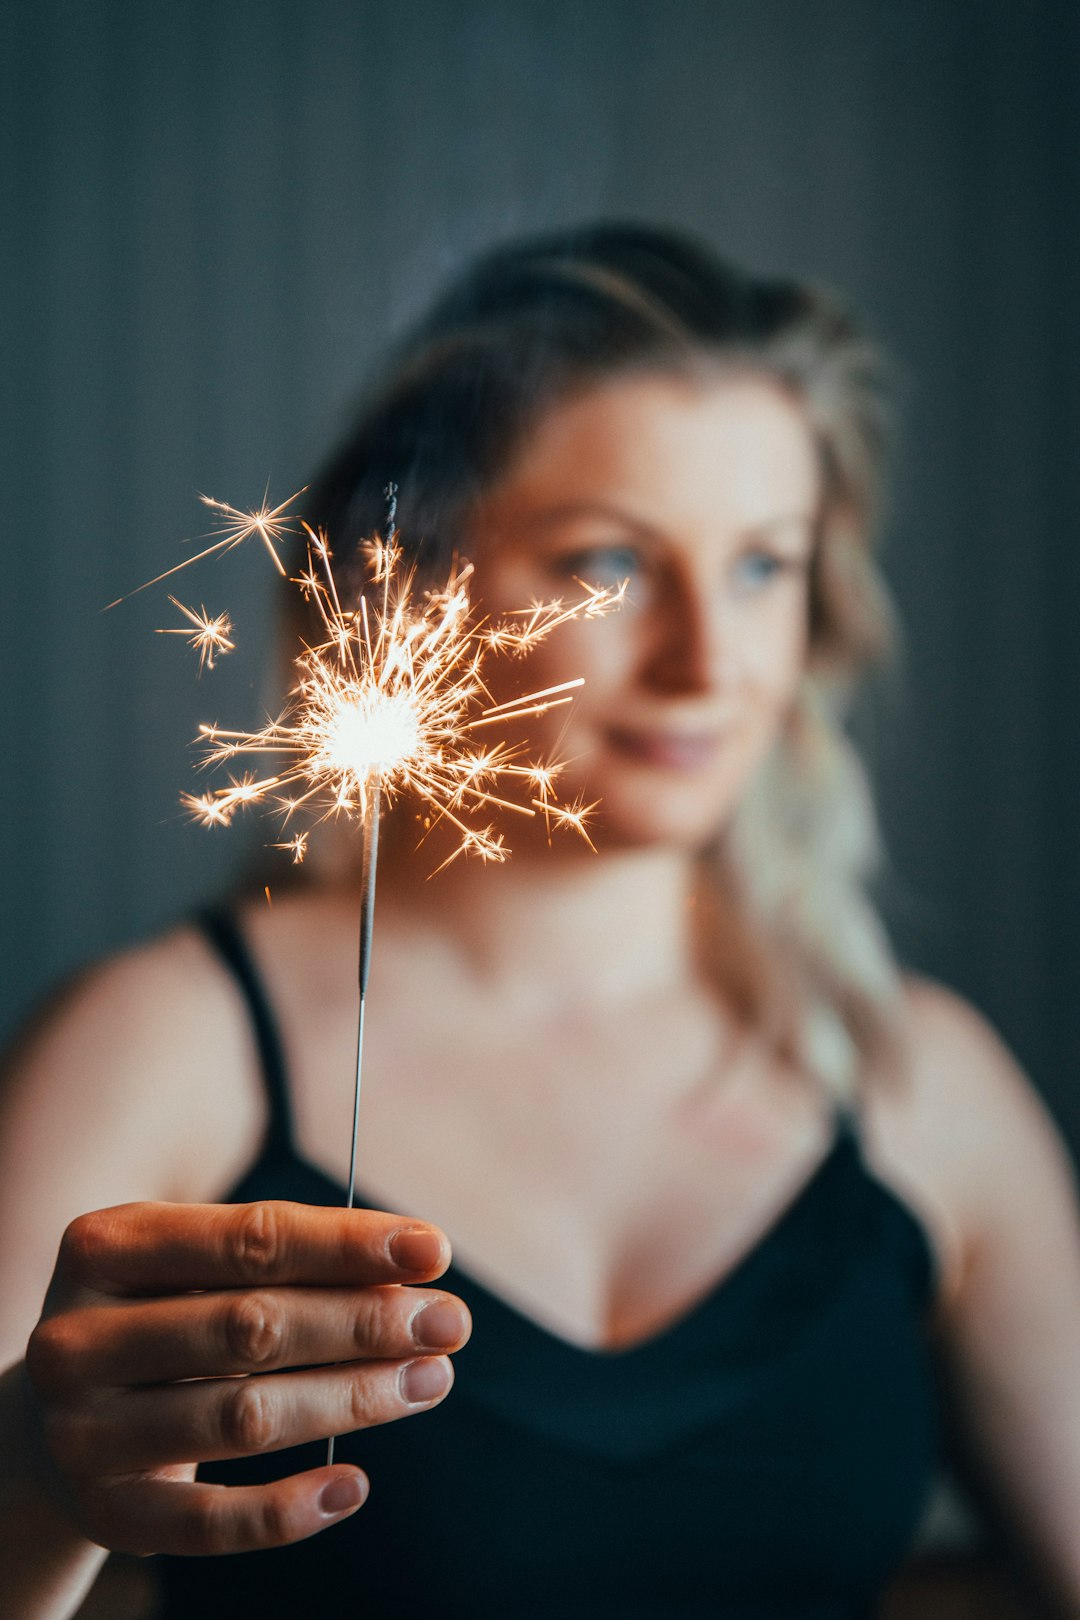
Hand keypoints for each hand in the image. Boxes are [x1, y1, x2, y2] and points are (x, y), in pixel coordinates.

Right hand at [22, 1200, 469, 1556]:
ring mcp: (83, 1432)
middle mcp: (78, 1338)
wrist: (51, 1414)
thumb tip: (414, 1269)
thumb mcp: (200, 1267)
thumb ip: (289, 1261)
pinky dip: (286, 1510)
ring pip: (240, 1419)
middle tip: (450, 1321)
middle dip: (364, 1321)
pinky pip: (207, 1523)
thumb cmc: (162, 1312)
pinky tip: (354, 1486)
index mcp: (105, 1246)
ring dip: (352, 1399)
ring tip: (431, 1380)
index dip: (348, 1244)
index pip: (248, 1237)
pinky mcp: (105, 1512)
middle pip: (250, 1326)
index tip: (434, 1250)